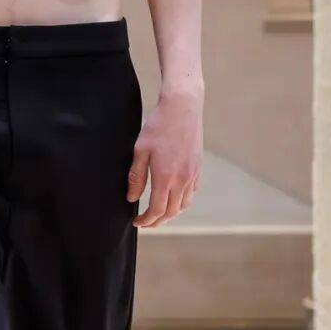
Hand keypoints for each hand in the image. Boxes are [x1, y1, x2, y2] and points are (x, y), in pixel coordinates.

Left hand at [127, 88, 202, 227]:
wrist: (182, 107)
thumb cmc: (158, 125)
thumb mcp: (140, 150)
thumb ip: (136, 176)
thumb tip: (132, 197)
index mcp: (165, 177)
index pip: (157, 210)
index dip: (147, 220)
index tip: (138, 222)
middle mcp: (182, 179)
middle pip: (172, 212)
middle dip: (158, 221)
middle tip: (147, 222)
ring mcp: (193, 173)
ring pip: (185, 204)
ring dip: (172, 213)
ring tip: (160, 213)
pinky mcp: (198, 167)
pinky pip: (193, 191)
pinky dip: (183, 200)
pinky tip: (175, 196)